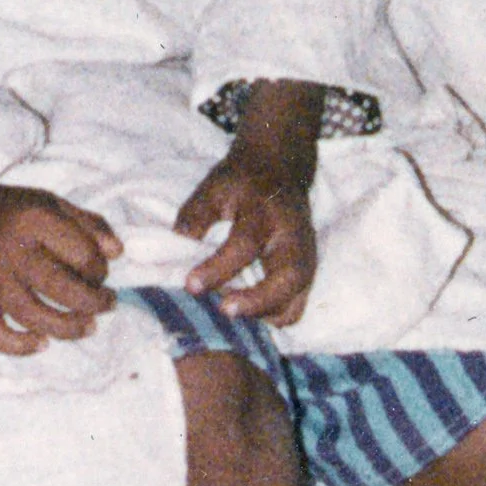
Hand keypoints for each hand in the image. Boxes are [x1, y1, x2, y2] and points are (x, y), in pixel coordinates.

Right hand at [0, 182, 120, 352]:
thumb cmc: (6, 210)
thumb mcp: (49, 202)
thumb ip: (87, 223)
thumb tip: (118, 253)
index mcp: (34, 220)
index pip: (84, 256)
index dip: (100, 271)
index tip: (99, 274)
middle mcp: (11, 251)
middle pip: (64, 290)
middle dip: (94, 304)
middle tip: (106, 306)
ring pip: (36, 318)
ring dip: (68, 329)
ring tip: (86, 327)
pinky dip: (21, 347)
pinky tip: (41, 342)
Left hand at [175, 79, 322, 323]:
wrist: (280, 168)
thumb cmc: (243, 181)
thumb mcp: (215, 187)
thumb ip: (196, 215)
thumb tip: (179, 245)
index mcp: (267, 213)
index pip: (245, 246)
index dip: (217, 269)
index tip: (190, 284)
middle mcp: (293, 238)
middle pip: (288, 278)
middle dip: (257, 302)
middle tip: (223, 311)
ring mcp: (305, 258)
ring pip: (296, 299)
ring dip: (264, 314)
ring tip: (230, 313)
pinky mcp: (306, 273)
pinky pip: (295, 307)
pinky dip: (272, 317)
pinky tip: (246, 313)